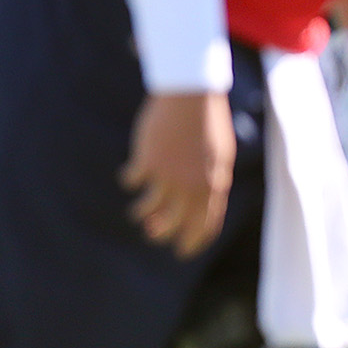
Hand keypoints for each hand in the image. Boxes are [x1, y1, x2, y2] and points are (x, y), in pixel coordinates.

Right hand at [121, 92, 231, 255]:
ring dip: (140, 214)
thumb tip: (197, 202)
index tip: (181, 252)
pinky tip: (128, 176)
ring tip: (136, 214)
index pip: (204, 226)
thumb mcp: (219, 156)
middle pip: (173, 225)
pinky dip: (128, 180)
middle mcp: (191, 186)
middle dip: (161, 235)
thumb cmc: (208, 123)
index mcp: (214, 185)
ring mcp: (168, 175)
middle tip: (152, 235)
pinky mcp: (148, 162)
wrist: (192, 95)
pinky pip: (132, 181)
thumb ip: (211, 181)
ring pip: (148, 210)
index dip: (192, 243)